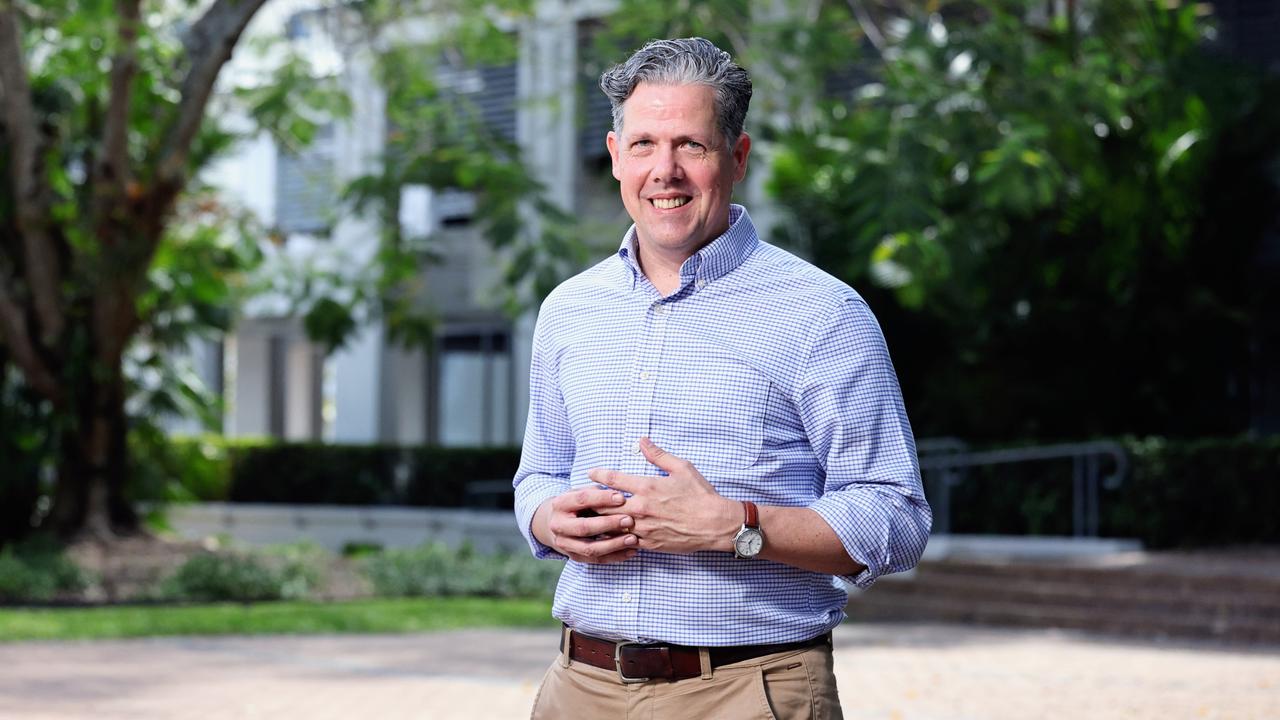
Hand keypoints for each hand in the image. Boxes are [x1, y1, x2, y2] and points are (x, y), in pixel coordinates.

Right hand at [533, 487, 638, 563]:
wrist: (556, 521)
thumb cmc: (577, 503)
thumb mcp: (582, 491)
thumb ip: (597, 492)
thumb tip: (620, 496)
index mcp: (560, 504)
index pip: (582, 499)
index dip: (602, 498)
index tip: (622, 498)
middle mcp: (558, 526)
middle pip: (584, 527)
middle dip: (608, 524)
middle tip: (629, 520)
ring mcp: (564, 544)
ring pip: (590, 548)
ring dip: (613, 544)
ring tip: (632, 539)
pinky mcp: (574, 557)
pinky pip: (596, 560)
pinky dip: (615, 557)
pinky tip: (630, 551)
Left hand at [589, 438, 738, 554]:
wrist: (715, 524)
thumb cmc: (700, 495)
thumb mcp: (682, 468)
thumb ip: (658, 455)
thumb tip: (642, 441)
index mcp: (648, 487)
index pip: (614, 480)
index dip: (599, 474)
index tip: (591, 473)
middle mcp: (642, 508)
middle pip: (605, 504)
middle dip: (592, 500)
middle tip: (582, 497)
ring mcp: (644, 528)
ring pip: (612, 525)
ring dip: (600, 520)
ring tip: (589, 516)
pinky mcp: (649, 544)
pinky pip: (625, 541)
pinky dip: (615, 537)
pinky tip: (609, 534)